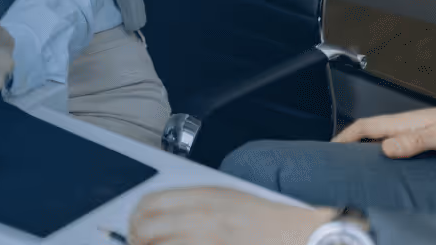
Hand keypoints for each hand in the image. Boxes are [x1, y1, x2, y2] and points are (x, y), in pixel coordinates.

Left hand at [129, 187, 333, 244]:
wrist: (302, 235)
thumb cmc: (267, 220)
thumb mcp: (228, 199)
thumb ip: (195, 204)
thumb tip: (160, 216)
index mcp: (205, 196)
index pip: (150, 202)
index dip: (135, 218)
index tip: (134, 228)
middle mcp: (203, 217)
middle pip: (146, 227)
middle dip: (136, 239)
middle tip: (138, 244)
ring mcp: (210, 239)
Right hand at [332, 99, 435, 157]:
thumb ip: (415, 141)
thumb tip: (385, 148)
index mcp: (402, 123)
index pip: (364, 127)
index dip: (344, 137)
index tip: (329, 150)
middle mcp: (402, 124)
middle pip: (366, 132)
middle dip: (348, 143)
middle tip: (336, 162)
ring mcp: (410, 129)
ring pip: (378, 137)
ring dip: (362, 148)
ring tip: (354, 165)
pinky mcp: (419, 136)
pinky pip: (391, 142)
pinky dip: (380, 151)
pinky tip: (384, 163)